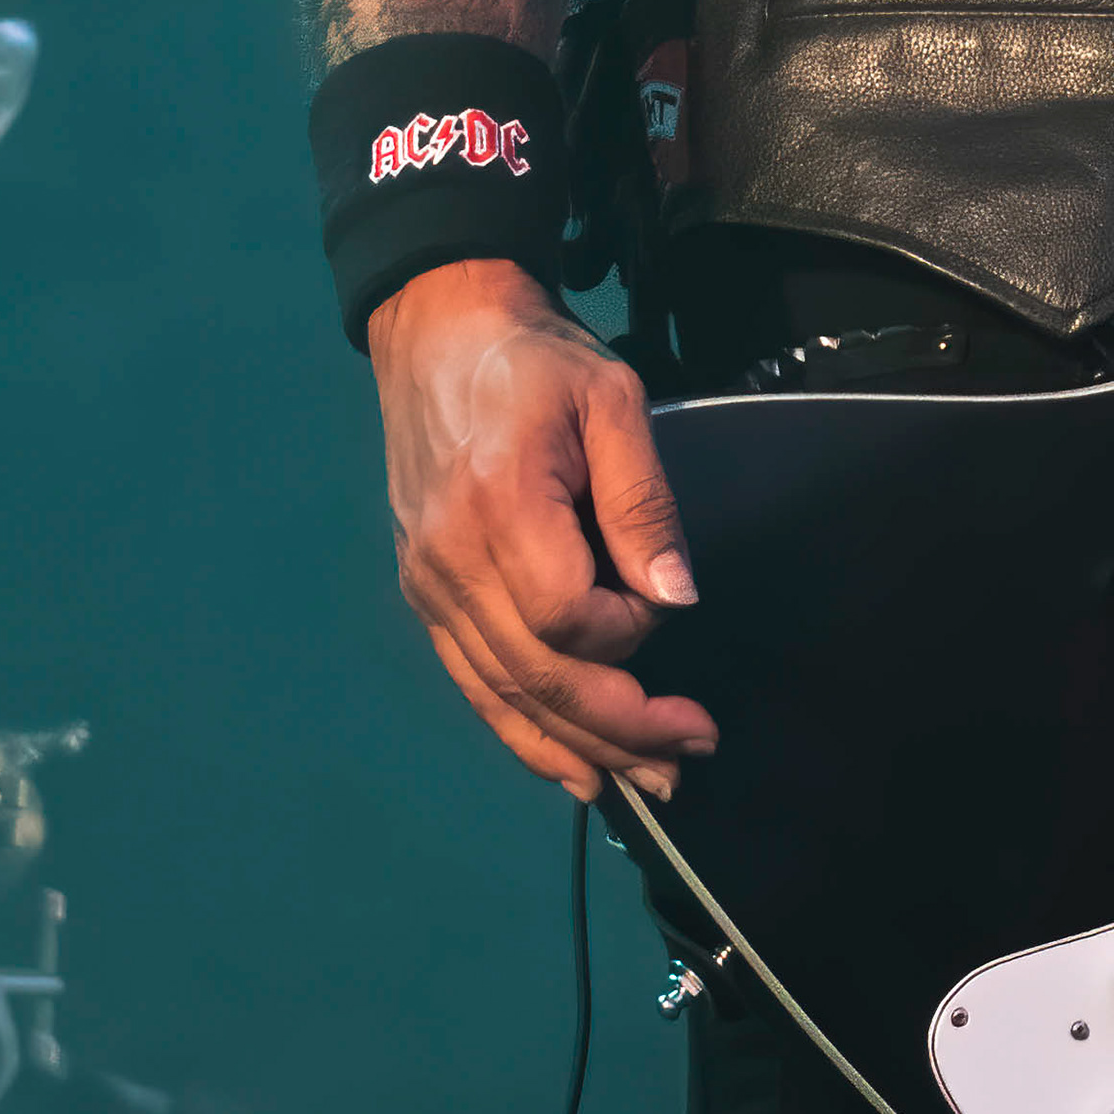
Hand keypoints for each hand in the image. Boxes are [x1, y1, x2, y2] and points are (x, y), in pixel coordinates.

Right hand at [367, 260, 712, 801]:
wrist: (436, 332)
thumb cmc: (536, 358)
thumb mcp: (612, 399)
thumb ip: (644, 501)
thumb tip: (675, 600)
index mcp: (499, 506)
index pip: (566, 616)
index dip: (627, 631)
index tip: (664, 602)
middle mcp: (450, 560)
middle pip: (536, 677)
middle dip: (620, 728)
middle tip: (692, 753)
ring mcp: (426, 583)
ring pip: (502, 696)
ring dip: (577, 750)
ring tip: (646, 781)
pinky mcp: (421, 592)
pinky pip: (472, 683)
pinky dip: (521, 734)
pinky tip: (571, 768)